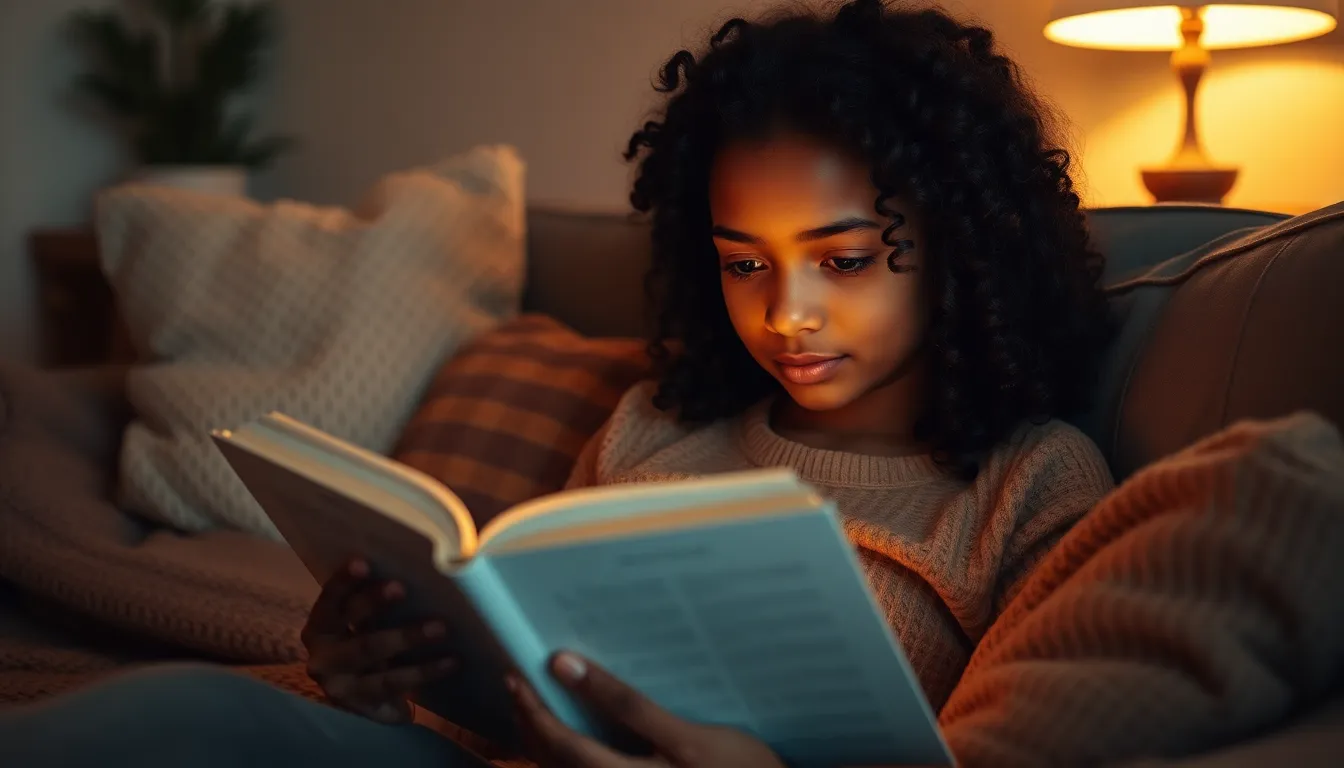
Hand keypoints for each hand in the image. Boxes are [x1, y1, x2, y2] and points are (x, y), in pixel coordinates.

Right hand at [301, 558, 457, 722]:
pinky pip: (394, 682)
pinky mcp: (360, 704)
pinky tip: (450, 661)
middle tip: (402, 587)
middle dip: (373, 602)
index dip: (344, 580)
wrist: (370, 706)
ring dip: (406, 637)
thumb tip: (417, 569)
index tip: (364, 563)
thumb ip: (376, 604)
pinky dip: (425, 671)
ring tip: (440, 627)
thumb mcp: (366, 628)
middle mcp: (321, 652)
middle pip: (346, 621)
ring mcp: (337, 681)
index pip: (330, 597)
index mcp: (321, 625)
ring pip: (370, 652)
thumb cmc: (371, 650)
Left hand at [508, 651, 785, 767]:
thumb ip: (631, 707)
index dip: (547, 704)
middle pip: (561, 761)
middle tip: (516, 683)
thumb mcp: (692, 737)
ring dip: (540, 740)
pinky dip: (563, 756)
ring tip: (528, 704)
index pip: (572, 742)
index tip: (538, 666)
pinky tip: (559, 736)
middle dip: (532, 721)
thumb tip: (573, 669)